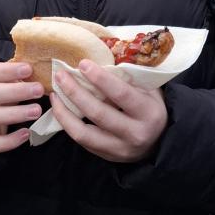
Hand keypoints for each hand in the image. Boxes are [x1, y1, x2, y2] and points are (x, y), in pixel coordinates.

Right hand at [0, 61, 43, 152]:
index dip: (7, 71)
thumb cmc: (2, 86)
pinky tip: (26, 134)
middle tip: (38, 89)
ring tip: (37, 110)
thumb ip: (19, 72)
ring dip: (15, 114)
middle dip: (15, 92)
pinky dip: (9, 141)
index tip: (28, 69)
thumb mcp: (7, 76)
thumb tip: (41, 68)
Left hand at [50, 59, 167, 162]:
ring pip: (84, 133)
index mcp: (149, 113)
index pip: (121, 94)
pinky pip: (82, 140)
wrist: (160, 141)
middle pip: (98, 113)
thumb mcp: (149, 90)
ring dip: (64, 112)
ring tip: (54, 94)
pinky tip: (61, 109)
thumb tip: (99, 58)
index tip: (82, 64)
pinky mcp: (107, 157)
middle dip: (75, 92)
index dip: (100, 79)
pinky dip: (68, 124)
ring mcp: (120, 149)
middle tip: (60, 75)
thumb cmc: (151, 107)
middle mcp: (135, 133)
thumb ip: (129, 77)